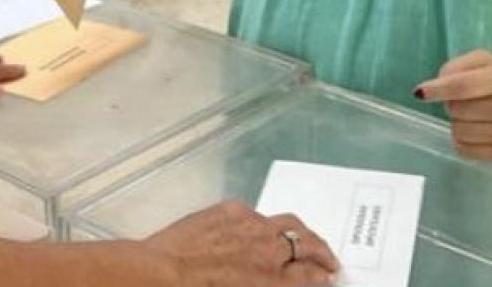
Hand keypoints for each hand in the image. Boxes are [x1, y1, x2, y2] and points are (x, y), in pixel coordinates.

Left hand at [145, 201, 338, 286]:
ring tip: (304, 239)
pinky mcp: (230, 211)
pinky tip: (258, 229)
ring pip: (287, 223)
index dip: (321, 274)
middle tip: (327, 259)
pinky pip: (255, 214)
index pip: (309, 274)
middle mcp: (268, 250)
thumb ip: (271, 284)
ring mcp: (251, 226)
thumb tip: (283, 278)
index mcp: (272, 279)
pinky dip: (263, 223)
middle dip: (321, 252)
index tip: (327, 275)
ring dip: (300, 232)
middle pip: (307, 244)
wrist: (164, 274)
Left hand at [414, 50, 491, 162]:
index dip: (438, 89)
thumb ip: (460, 65)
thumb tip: (437, 82)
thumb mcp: (491, 62)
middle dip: (453, 104)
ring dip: (459, 123)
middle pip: (456, 109)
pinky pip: (466, 150)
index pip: (464, 86)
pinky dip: (463, 140)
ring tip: (478, 117)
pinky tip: (478, 132)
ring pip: (458, 131)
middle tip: (470, 102)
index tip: (420, 92)